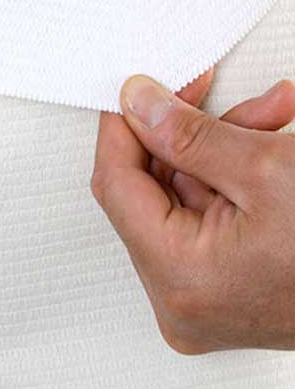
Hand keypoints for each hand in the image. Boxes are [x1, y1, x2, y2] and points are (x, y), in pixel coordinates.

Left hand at [91, 67, 294, 354]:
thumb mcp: (265, 170)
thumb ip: (186, 134)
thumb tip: (136, 105)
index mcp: (179, 278)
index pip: (115, 184)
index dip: (123, 126)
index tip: (136, 89)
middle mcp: (183, 300)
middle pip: (153, 187)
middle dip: (188, 130)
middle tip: (207, 88)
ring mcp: (205, 299)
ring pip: (187, 194)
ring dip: (223, 145)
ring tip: (272, 113)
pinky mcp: (228, 289)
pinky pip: (211, 216)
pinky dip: (236, 176)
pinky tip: (270, 140)